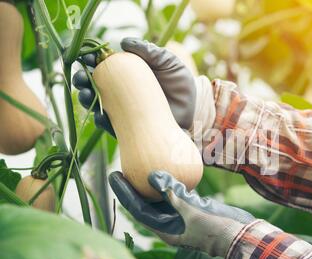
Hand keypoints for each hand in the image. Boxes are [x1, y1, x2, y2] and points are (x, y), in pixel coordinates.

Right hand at [72, 38, 196, 135]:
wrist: (194, 109)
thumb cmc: (181, 82)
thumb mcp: (168, 62)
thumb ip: (149, 51)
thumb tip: (124, 42)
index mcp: (129, 73)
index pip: (105, 65)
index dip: (93, 61)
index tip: (88, 58)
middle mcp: (122, 92)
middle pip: (95, 85)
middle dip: (83, 81)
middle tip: (81, 78)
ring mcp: (124, 110)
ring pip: (98, 105)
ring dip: (87, 100)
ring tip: (85, 95)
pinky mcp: (129, 127)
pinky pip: (111, 126)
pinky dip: (102, 121)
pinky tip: (99, 116)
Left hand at [109, 171, 255, 256]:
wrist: (239, 235)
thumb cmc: (216, 229)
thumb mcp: (193, 212)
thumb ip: (173, 194)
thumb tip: (152, 175)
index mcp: (164, 229)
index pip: (137, 209)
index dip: (125, 192)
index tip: (115, 174)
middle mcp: (169, 223)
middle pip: (145, 202)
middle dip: (133, 186)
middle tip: (122, 166)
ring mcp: (181, 216)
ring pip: (160, 197)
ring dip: (151, 182)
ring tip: (140, 163)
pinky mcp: (193, 209)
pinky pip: (177, 193)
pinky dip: (172, 181)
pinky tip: (169, 165)